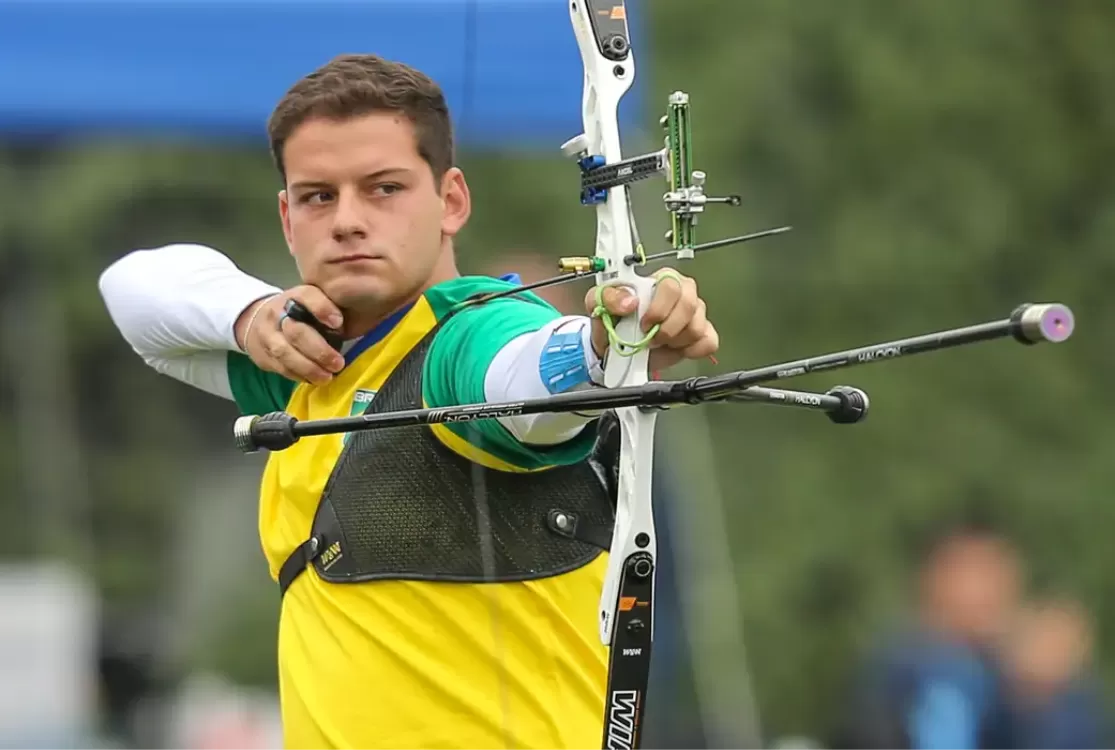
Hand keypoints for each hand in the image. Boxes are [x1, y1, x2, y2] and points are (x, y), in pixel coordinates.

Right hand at [234, 286, 345, 383]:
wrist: (256, 319)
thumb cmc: (297, 312)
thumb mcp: (313, 301)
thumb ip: (331, 307)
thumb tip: (357, 322)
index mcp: (295, 296)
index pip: (307, 296)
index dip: (322, 309)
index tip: (338, 323)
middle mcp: (277, 313)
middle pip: (296, 332)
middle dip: (319, 350)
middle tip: (338, 363)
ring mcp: (267, 335)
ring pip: (285, 353)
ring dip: (308, 368)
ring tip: (327, 377)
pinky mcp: (263, 355)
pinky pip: (280, 367)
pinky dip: (298, 376)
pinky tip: (314, 380)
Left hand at [585, 268, 718, 373]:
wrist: (615, 349)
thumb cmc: (612, 320)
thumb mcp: (598, 302)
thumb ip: (609, 296)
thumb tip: (630, 300)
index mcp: (659, 280)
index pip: (671, 285)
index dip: (660, 308)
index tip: (644, 324)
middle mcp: (682, 293)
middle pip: (690, 305)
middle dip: (667, 328)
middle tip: (650, 337)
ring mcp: (694, 314)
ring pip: (697, 328)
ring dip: (674, 342)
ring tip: (658, 342)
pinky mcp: (701, 335)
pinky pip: (708, 342)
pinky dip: (691, 351)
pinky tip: (674, 348)